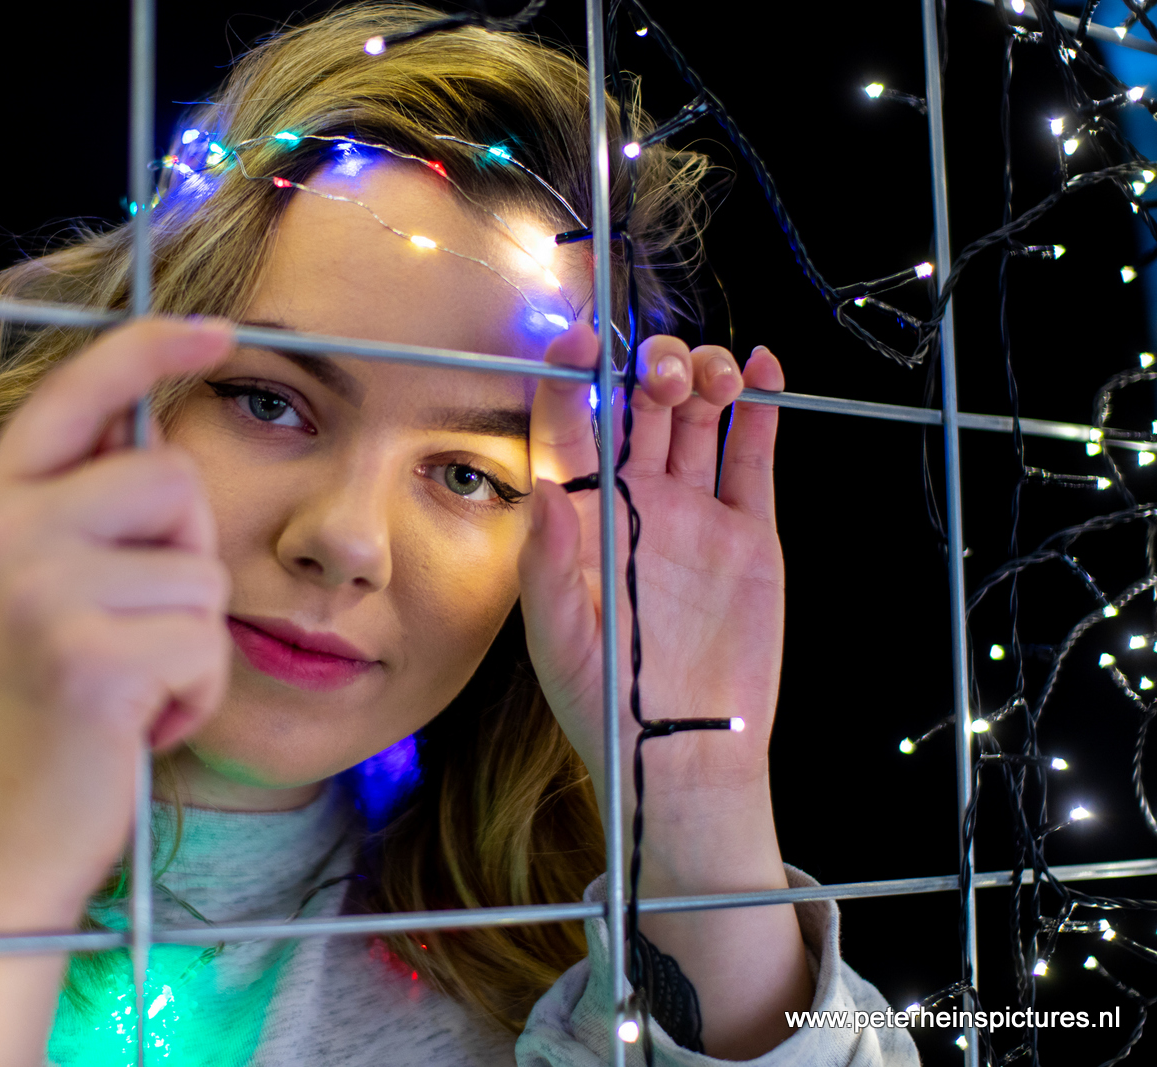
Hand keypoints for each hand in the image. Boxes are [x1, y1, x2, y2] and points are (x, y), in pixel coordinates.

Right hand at [0, 317, 235, 933]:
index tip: (218, 331)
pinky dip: (195, 696)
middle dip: (185, 560)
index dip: (149, 349)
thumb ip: (78, 518)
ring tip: (126, 690)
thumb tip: (163, 445)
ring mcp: (38, 591)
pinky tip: (137, 726)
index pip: (77, 395)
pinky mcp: (85, 656)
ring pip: (202, 572)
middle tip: (130, 633)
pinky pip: (206, 645)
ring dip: (191, 644)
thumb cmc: (32, 719)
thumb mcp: (30, 595)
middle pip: (174, 478)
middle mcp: (0, 532)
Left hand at [519, 329, 784, 811]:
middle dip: (648, 370)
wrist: (686, 752)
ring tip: (714, 373)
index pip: (569, 433)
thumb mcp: (557, 640)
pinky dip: (761, 409)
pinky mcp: (747, 531)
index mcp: (578, 520)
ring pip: (696, 419)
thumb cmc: (603, 703)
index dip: (569, 381)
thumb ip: (545, 565)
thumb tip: (542, 489)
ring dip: (703, 378)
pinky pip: (752, 456)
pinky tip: (763, 370)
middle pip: (637, 409)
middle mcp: (633, 504)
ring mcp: (692, 512)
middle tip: (664, 371)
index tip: (576, 339)